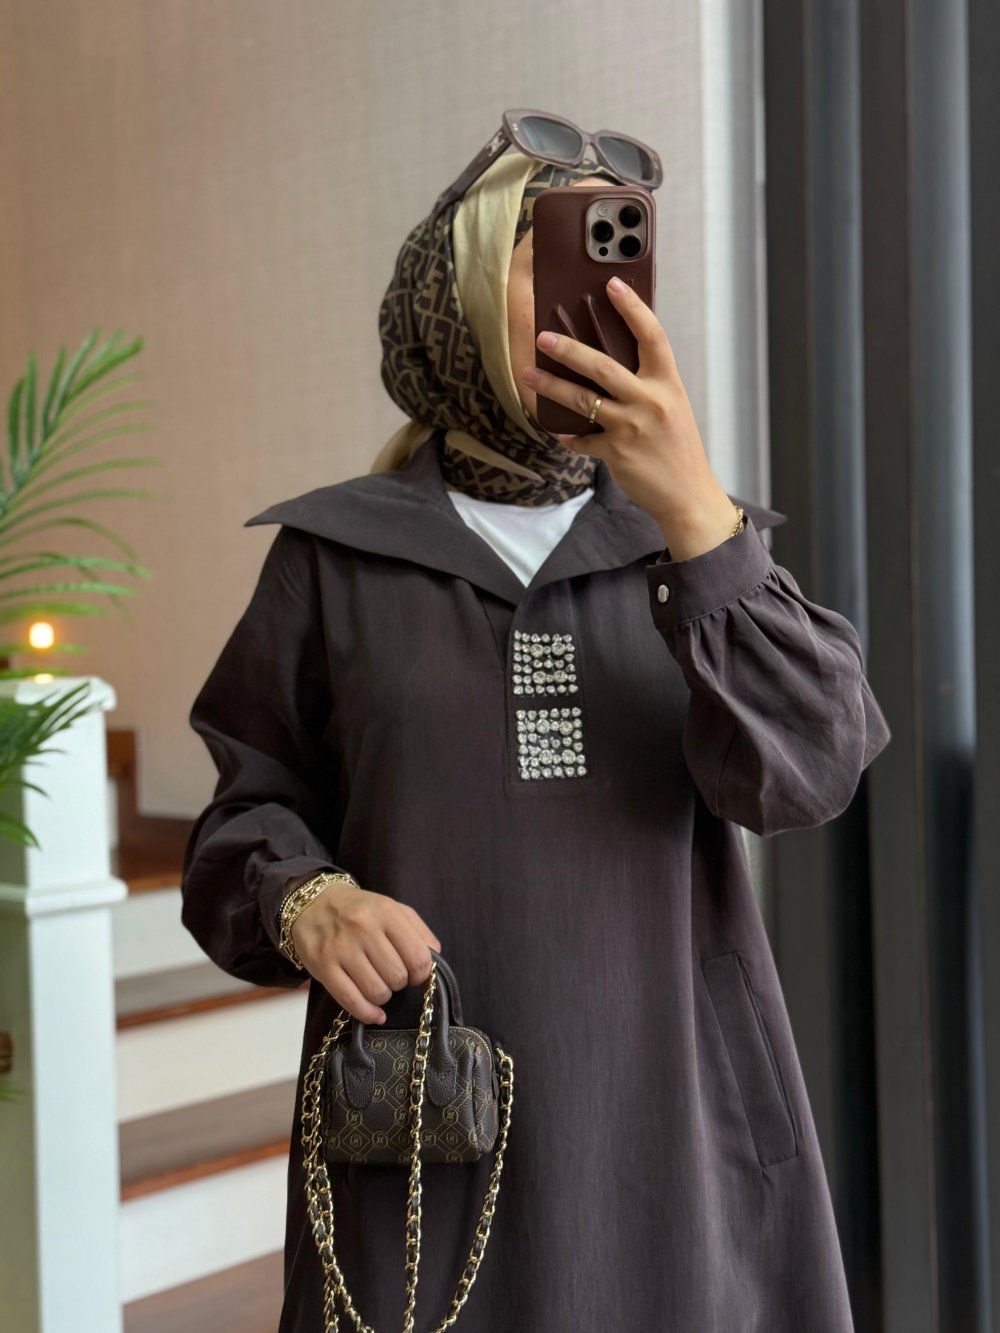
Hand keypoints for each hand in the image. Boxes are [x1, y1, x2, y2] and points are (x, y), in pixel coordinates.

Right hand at [290, 879, 441, 1023]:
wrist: (313, 905)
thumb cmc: (360, 911)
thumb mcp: (392, 909)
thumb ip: (418, 931)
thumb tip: (435, 958)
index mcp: (386, 912)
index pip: (418, 957)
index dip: (422, 974)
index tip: (415, 974)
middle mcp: (363, 928)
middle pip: (398, 977)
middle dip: (400, 983)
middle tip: (391, 975)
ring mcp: (341, 948)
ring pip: (377, 991)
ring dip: (383, 996)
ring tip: (378, 985)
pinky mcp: (323, 966)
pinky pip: (351, 1001)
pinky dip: (368, 1013)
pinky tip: (375, 1014)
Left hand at [521, 276, 739, 560]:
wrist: (688, 495)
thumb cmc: (678, 450)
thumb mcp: (672, 408)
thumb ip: (648, 386)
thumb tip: (610, 365)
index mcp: (668, 384)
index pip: (651, 336)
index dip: (632, 308)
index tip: (611, 284)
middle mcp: (650, 401)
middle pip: (602, 365)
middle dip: (568, 349)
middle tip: (543, 337)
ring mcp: (631, 427)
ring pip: (582, 400)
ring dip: (551, 386)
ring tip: (528, 375)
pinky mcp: (616, 452)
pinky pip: (582, 440)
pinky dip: (569, 437)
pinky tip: (558, 432)